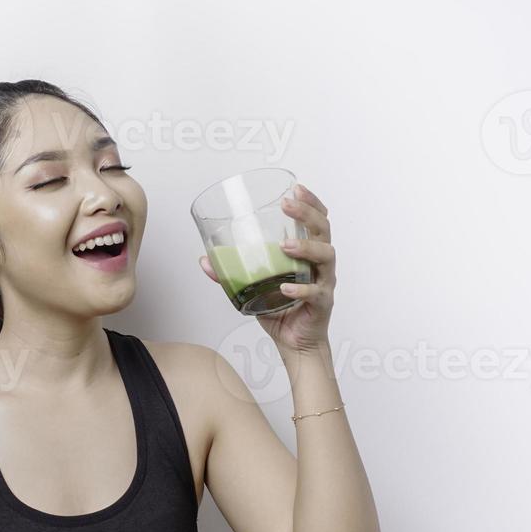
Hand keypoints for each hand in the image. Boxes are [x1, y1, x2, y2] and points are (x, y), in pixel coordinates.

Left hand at [197, 182, 335, 354]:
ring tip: (285, 246)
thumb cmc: (280, 310)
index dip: (311, 201)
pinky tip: (286, 287)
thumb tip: (204, 260)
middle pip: (324, 229)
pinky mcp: (322, 303)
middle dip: (307, 213)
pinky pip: (316, 292)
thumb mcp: (253, 287)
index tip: (296, 187)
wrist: (296, 343)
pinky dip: (301, 290)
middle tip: (287, 205)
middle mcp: (320, 264)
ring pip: (326, 256)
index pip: (318, 219)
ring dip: (305, 248)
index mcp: (309, 253)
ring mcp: (324, 282)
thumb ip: (231, 273)